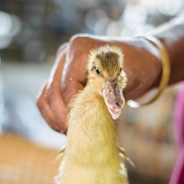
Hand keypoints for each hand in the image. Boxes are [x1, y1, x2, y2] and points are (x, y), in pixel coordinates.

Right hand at [36, 34, 161, 133]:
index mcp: (80, 49)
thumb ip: (109, 92)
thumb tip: (98, 110)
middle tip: (74, 134)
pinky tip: (66, 126)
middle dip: (62, 116)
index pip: (68, 85)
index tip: (83, 126)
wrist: (137, 62)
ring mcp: (60, 65)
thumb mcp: (127, 79)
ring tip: (69, 132)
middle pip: (52, 91)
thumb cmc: (135, 68)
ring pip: (45, 96)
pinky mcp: (58, 77)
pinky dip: (53, 114)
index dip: (73, 108)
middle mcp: (65, 54)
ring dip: (54, 117)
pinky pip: (46, 98)